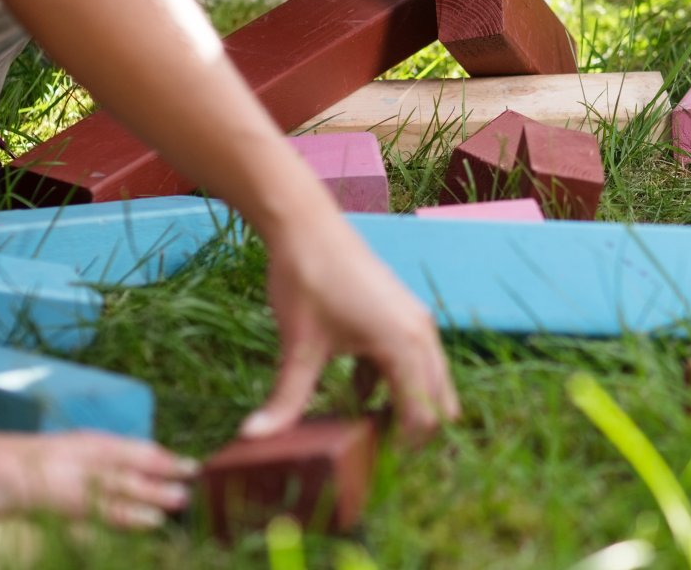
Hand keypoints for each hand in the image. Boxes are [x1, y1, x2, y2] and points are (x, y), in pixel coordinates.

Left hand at [246, 214, 459, 447]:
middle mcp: (421, 334)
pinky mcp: (403, 314)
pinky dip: (393, 384)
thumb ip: (285, 398)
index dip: (400, 448)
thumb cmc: (307, 279)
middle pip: (438, 403)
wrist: (307, 224)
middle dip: (411, 432)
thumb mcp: (298, 345)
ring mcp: (415, 322)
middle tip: (369, 452)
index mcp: (404, 344)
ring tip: (361, 428)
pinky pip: (412, 362)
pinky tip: (354, 394)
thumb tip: (253, 439)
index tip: (367, 466)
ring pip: (428, 381)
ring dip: (404, 406)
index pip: (422, 416)